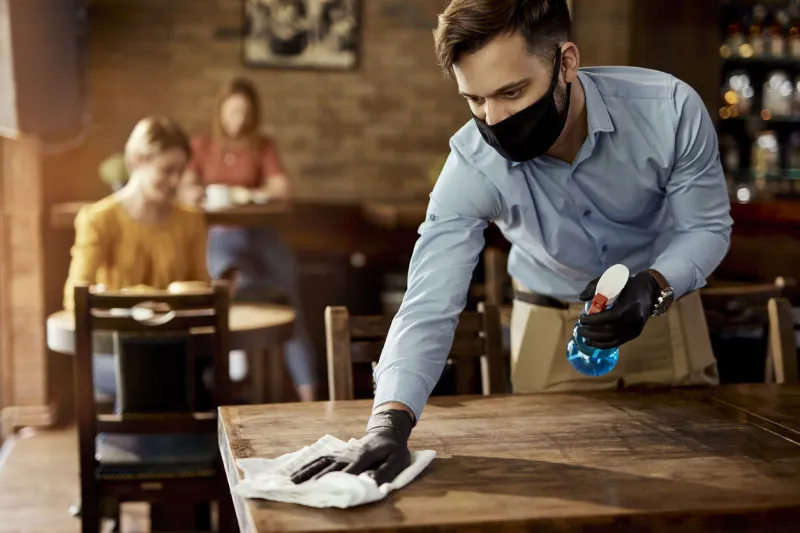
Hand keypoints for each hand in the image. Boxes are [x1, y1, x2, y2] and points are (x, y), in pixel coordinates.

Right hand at [289, 409, 412, 485]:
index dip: (336, 477)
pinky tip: (298, 471)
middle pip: (330, 466)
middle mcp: (349, 454)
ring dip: (306, 470)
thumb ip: (385, 472)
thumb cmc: (393, 450)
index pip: (349, 468)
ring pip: (321, 461)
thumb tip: (371, 482)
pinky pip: (321, 459)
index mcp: (364, 456)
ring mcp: (342, 453)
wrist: (386, 433)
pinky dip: (308, 465)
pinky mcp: (338, 454)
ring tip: (291, 480)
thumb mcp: (398, 461)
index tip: (322, 485)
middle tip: (299, 487)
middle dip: (315, 476)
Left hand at [577, 271, 660, 348]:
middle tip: (580, 328)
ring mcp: (636, 328)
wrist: (650, 291)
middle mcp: (635, 319)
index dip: (594, 321)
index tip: (582, 319)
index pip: (610, 317)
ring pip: (613, 339)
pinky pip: (618, 342)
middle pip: (610, 330)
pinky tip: (592, 343)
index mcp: (631, 304)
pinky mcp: (635, 334)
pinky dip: (603, 344)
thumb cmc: (628, 284)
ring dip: (595, 339)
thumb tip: (581, 297)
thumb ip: (596, 286)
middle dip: (592, 331)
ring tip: (583, 335)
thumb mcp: (613, 280)